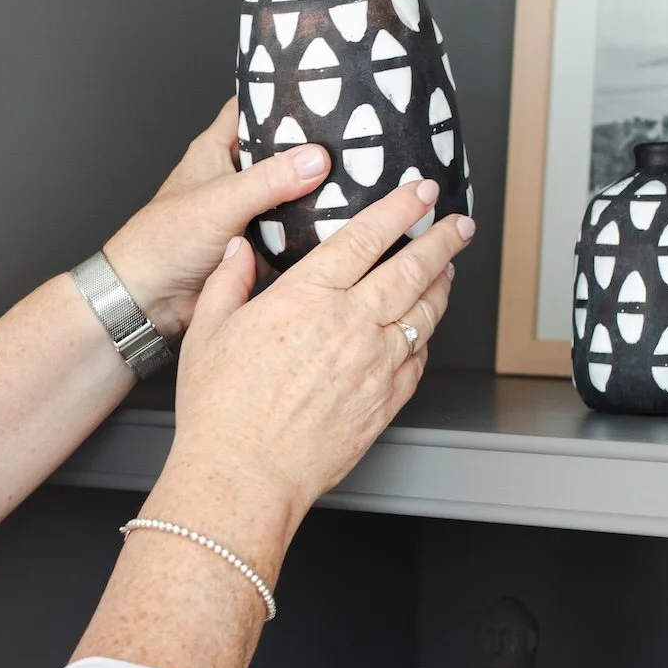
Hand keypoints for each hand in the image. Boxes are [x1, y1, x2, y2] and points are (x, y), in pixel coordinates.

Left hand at [102, 98, 330, 337]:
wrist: (150, 298)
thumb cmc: (162, 241)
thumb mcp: (220, 201)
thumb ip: (268, 180)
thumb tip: (314, 159)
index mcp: (216, 150)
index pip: (250, 108)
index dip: (279, 95)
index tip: (319, 90)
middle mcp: (234, 176)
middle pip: (280, 151)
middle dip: (311, 148)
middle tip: (354, 139)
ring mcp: (248, 209)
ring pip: (292, 192)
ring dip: (317, 191)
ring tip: (360, 178)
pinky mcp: (258, 242)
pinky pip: (293, 230)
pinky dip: (313, 228)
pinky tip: (343, 221)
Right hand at [151, 179, 471, 567]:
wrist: (243, 476)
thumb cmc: (221, 411)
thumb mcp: (209, 331)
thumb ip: (229, 282)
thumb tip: (238, 250)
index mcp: (307, 298)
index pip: (367, 237)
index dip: (400, 208)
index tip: (421, 192)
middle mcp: (350, 326)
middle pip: (412, 269)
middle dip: (442, 240)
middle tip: (458, 224)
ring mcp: (375, 365)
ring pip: (425, 313)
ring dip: (441, 284)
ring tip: (448, 268)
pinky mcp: (385, 401)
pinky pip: (418, 360)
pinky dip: (426, 337)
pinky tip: (423, 330)